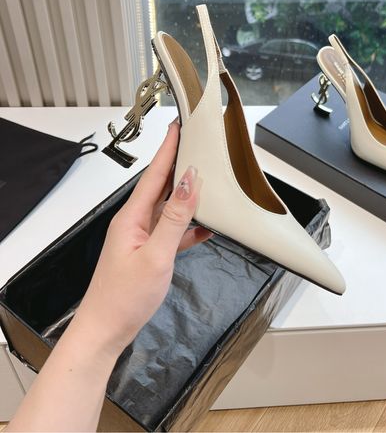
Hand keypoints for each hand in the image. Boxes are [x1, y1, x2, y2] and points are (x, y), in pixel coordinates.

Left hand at [72, 120, 211, 358]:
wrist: (105, 331)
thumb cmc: (125, 297)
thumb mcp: (156, 256)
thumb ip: (175, 218)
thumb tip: (190, 181)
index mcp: (132, 216)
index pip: (155, 173)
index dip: (168, 147)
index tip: (179, 124)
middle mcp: (135, 221)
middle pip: (161, 185)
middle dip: (179, 162)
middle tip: (198, 142)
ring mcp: (142, 236)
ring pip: (169, 208)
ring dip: (188, 194)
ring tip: (209, 178)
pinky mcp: (149, 252)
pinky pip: (172, 231)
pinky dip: (190, 226)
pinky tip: (207, 226)